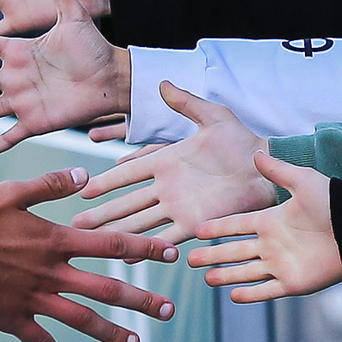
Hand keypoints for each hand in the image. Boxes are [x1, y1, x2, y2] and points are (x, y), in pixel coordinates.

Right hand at [0, 168, 178, 341]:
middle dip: (141, 301)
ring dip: (111, 333)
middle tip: (169, 311)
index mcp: (56, 242)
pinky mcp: (12, 319)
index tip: (172, 254)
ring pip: (82, 320)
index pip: (111, 244)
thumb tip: (84, 175)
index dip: (145, 248)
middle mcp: (53, 273)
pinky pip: (41, 341)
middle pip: (108, 289)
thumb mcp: (13, 191)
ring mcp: (34, 299)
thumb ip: (50, 184)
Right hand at [73, 83, 272, 245]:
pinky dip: (148, 248)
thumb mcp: (213, 117)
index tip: (83, 189)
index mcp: (167, 161)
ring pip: (140, 222)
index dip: (106, 182)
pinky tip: (129, 258)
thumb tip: (163, 82)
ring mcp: (179, 207)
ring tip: (93, 241)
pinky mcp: (195, 223)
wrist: (266, 167)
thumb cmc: (242, 140)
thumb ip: (187, 103)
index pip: (128, 173)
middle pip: (126, 202)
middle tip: (75, 223)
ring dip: (117, 232)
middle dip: (101, 213)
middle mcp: (168, 187)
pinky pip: (167, 237)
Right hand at [188, 155, 341, 303]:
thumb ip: (278, 172)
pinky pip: (267, 291)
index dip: (217, 228)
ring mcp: (282, 264)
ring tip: (205, 278)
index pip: (237, 225)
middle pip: (235, 251)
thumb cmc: (335, 202)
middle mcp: (273, 244)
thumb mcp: (304, 181)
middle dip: (212, 255)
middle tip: (190, 259)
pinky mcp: (294, 283)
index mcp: (272, 220)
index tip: (197, 229)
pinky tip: (232, 295)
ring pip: (246, 272)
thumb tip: (255, 153)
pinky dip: (250, 295)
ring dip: (226, 275)